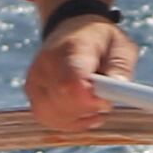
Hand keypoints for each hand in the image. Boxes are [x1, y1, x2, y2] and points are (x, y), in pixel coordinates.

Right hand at [23, 4, 137, 132]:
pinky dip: (67, 122)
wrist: (74, 30)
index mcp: (72, 48)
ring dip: (78, 118)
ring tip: (94, 106)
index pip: (70, 82)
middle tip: (104, 101)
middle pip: (62, 103)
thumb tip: (118, 87)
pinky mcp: (31, 91)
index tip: (105, 102)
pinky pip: (46, 117)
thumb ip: (120, 67)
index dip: (88, 100)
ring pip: (52, 115)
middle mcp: (46, 63)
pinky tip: (82, 113)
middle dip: (87, 110)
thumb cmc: (101, 42)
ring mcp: (35, 77)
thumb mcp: (121, 46)